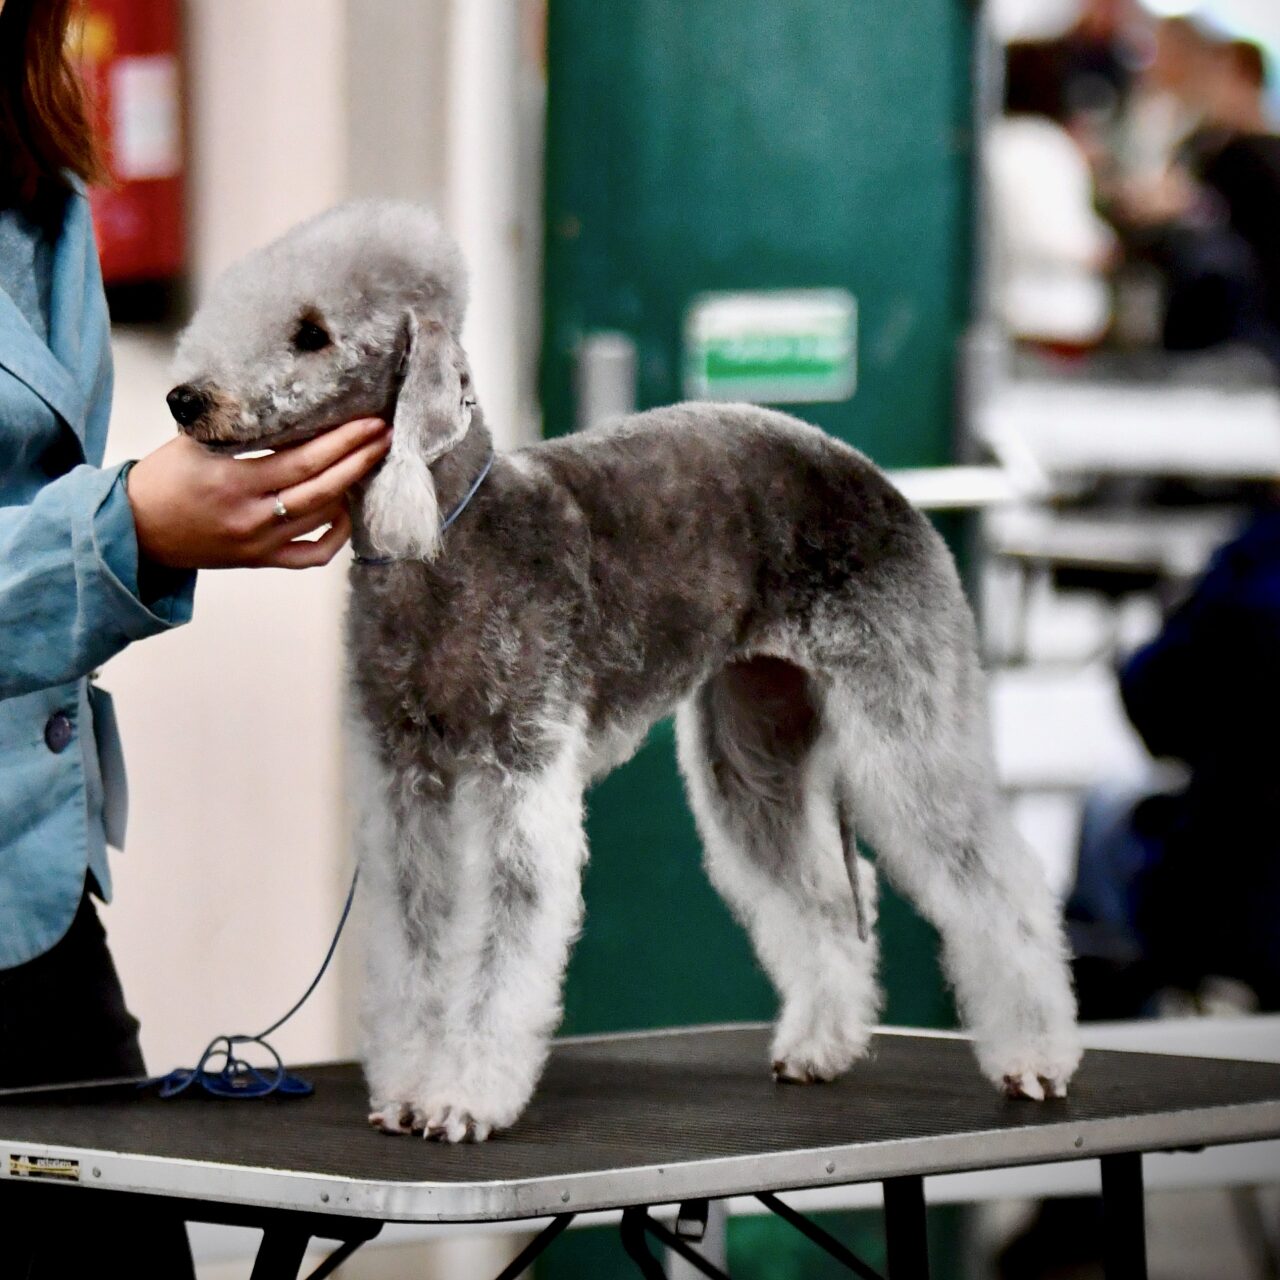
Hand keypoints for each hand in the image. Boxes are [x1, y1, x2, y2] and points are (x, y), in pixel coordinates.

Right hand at [126, 417, 391, 569]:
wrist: (136, 530)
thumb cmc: (164, 479)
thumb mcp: (193, 441)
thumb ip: (236, 423)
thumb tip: (282, 395)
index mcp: (234, 480)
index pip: (304, 459)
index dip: (343, 441)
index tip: (369, 422)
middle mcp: (252, 515)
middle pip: (323, 487)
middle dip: (359, 459)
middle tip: (384, 435)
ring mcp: (260, 543)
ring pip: (323, 517)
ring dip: (351, 488)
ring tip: (369, 461)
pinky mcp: (262, 561)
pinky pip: (313, 555)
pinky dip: (336, 535)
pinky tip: (345, 511)